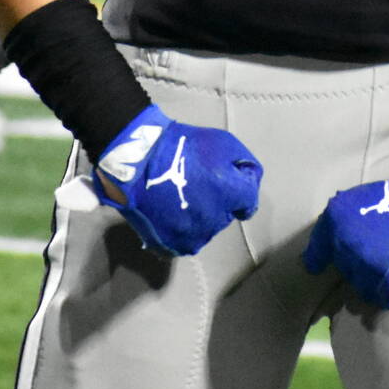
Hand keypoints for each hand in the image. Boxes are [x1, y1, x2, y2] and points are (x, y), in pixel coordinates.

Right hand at [55, 105, 261, 255]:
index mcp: (231, 195)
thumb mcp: (224, 142)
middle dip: (217, 202)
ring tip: (179, 198)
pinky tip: (171, 215)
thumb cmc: (183, 146)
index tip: (225, 182)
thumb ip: (245, 164)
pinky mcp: (173, 245)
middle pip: (225, 216)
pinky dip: (181, 231)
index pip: (248, 203)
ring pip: (205, 229)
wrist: (138, 159)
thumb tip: (250, 181)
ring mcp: (194, 235)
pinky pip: (185, 242)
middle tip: (196, 184)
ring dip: (199, 217)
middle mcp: (217, 220)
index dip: (238, 190)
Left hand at [304, 157, 388, 308]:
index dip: (317, 261)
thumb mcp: (359, 200)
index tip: (317, 268)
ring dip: (375, 282)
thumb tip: (322, 253)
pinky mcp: (387, 279)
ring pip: (363, 288)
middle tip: (380, 254)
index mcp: (335, 220)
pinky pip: (384, 298)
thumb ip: (341, 224)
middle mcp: (345, 243)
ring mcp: (365, 263)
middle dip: (359, 267)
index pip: (317, 253)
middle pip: (345, 271)